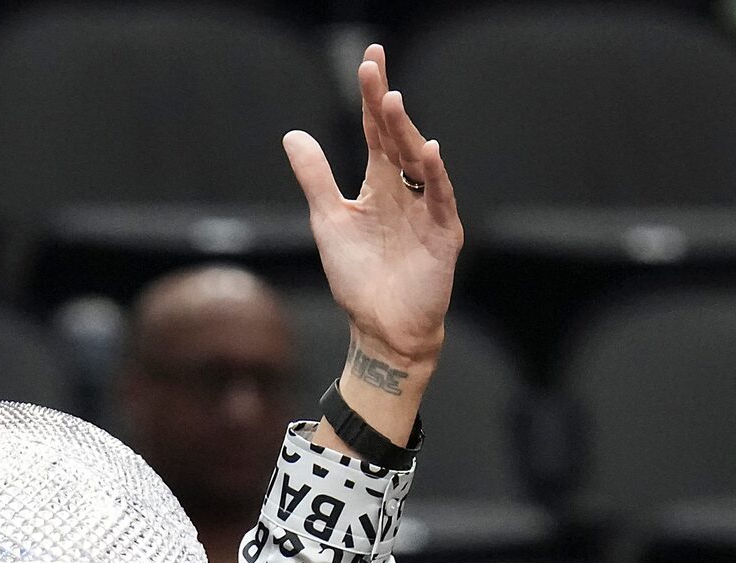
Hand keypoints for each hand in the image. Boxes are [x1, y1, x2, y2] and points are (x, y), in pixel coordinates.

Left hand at [286, 45, 461, 375]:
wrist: (381, 329)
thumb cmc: (359, 278)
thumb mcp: (329, 221)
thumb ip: (315, 178)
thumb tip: (293, 135)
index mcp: (380, 183)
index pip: (375, 131)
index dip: (370, 98)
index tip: (368, 61)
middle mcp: (406, 189)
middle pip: (396, 137)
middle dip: (385, 102)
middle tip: (374, 67)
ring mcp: (427, 209)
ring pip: (417, 161)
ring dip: (405, 131)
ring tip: (390, 101)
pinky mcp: (442, 234)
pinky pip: (440, 199)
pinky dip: (434, 176)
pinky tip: (427, 151)